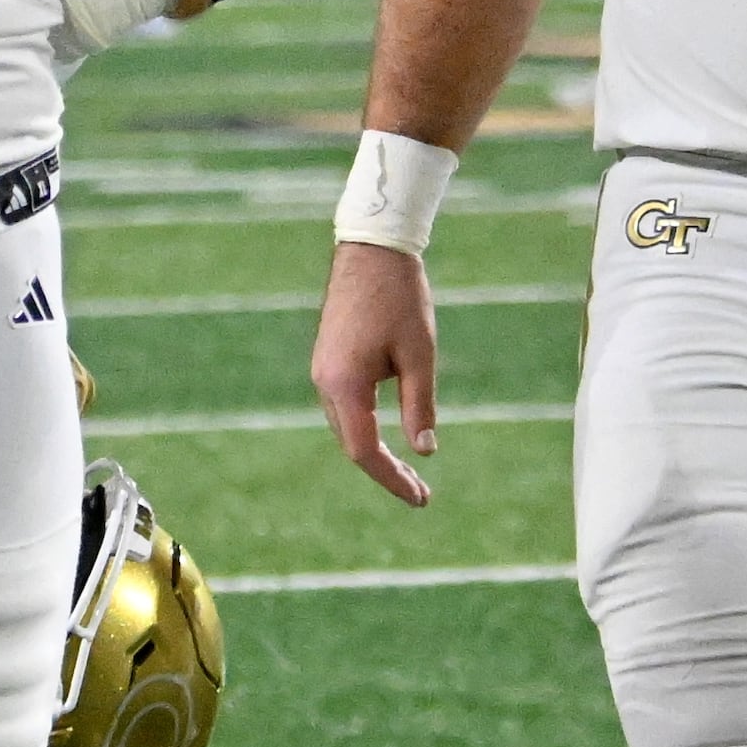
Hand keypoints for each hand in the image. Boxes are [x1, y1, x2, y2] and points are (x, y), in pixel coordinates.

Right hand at [310, 243, 439, 506]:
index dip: (393, 480)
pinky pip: (342, 405)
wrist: (372, 247)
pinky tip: (387, 432)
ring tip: (409, 470)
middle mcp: (324, 382)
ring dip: (374, 450)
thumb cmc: (400, 298)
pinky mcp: (327, 358)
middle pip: (351, 444)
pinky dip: (364, 426)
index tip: (421, 499)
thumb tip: (424, 451)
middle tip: (422, 493)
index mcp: (345, 385)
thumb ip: (419, 406)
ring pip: (345, 426)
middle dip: (385, 471)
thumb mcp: (420, 355)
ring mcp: (322, 369)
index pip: (365, 452)